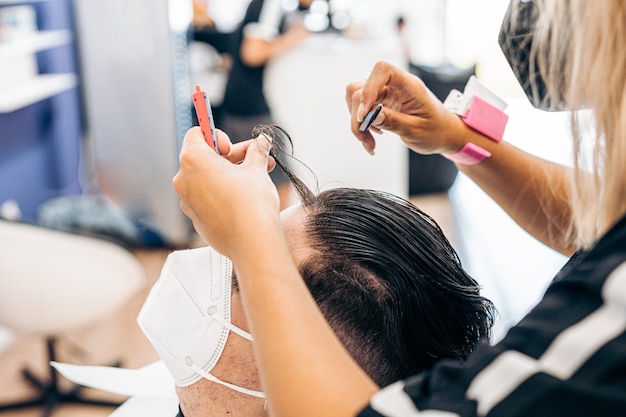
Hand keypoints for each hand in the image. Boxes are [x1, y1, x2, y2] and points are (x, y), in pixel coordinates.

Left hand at [173, 127, 279, 258]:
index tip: (234, 147)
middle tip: (256, 157)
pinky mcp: (196, 220)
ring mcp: (188, 202)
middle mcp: (183, 180)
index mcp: (193, 160)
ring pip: (208, 179)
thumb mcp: (257, 169)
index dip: (218, 136)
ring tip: (259, 176)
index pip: (197, 134)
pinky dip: (224, 193)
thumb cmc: (252, 203)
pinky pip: (208, 199)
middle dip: (232, 156)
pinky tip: (246, 198)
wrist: (252, 243)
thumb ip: (256, 152)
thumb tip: (262, 141)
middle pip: (205, 158)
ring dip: (231, 174)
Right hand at [345, 61, 466, 154]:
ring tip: (369, 141)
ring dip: (357, 122)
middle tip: (366, 138)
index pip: (382, 70)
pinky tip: (372, 137)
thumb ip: (394, 121)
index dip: (368, 88)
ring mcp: (386, 94)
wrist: (444, 134)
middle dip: (358, 116)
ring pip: (356, 98)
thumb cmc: (436, 130)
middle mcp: (395, 86)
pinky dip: (361, 125)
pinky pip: (362, 109)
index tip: (365, 114)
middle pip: (361, 88)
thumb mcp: (416, 131)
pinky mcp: (381, 104)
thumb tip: (371, 115)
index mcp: (409, 86)